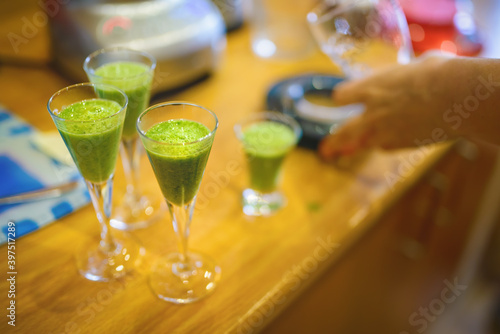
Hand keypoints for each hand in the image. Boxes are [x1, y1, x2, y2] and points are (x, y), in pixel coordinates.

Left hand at [319, 55, 457, 160]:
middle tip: (324, 150)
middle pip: (344, 131)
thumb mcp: (414, 66)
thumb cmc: (438, 72)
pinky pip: (386, 147)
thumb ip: (402, 76)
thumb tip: (408, 73)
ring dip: (350, 149)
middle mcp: (371, 112)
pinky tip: (385, 144)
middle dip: (333, 142)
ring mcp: (384, 131)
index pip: (342, 97)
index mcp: (370, 88)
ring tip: (341, 154)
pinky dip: (385, 145)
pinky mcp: (400, 144)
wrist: (456, 96)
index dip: (342, 98)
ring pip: (360, 145)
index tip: (342, 99)